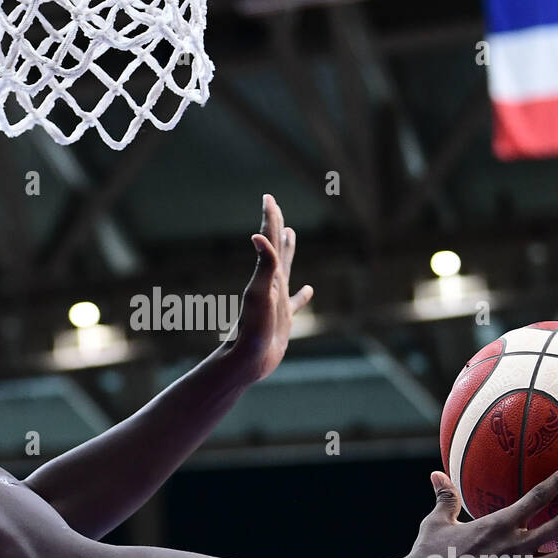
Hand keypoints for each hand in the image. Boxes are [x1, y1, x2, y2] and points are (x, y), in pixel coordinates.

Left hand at [223, 193, 313, 382]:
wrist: (248, 360)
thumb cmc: (253, 328)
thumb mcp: (259, 293)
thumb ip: (263, 265)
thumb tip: (258, 235)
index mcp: (268, 275)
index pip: (268, 239)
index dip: (270, 217)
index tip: (268, 197)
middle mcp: (272, 283)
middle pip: (275, 247)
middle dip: (276, 225)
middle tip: (274, 206)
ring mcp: (278, 300)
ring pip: (286, 268)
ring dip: (287, 250)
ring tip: (290, 234)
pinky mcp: (283, 318)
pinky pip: (296, 303)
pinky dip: (303, 296)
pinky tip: (309, 290)